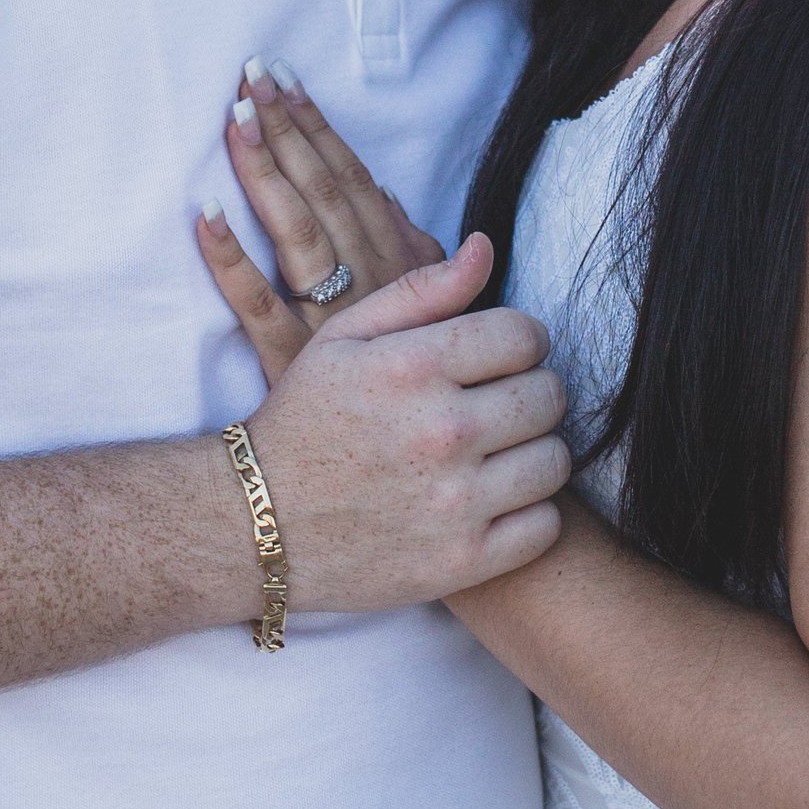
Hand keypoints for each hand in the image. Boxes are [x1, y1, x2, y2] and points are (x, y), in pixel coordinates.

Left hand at [198, 60, 444, 383]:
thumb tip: (395, 197)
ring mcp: (327, 322)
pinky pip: (257, 305)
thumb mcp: (437, 312)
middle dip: (288, 129)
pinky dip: (230, 259)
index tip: (287, 78)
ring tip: (238, 118)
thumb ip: (421, 258)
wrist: (416, 466)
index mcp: (398, 267)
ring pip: (295, 232)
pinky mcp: (290, 361)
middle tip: (252, 74)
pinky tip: (204, 215)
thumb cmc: (423, 381)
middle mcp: (366, 285)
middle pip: (323, 192)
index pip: (355, 180)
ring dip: (266, 171)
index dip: (320, 127)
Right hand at [241, 239, 569, 608]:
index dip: (519, 341)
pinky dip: (527, 514)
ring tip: (496, 453)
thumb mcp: (343, 338)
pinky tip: (491, 501)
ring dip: (533, 452)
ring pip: (555, 460)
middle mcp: (442, 432)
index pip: (526, 335)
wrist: (253, 524)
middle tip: (496, 405)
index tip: (499, 358)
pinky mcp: (462, 561)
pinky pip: (544, 527)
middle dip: (528, 392)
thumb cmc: (303, 421)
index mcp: (414, 366)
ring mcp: (455, 502)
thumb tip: (486, 247)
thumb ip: (421, 289)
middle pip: (549, 395)